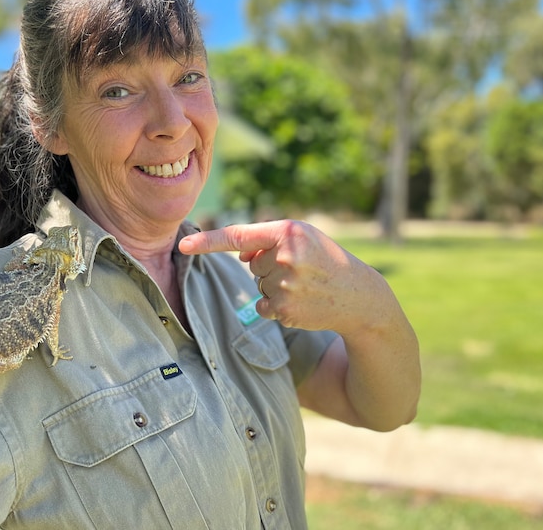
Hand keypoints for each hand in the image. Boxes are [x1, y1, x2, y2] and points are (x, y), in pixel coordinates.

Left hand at [179, 220, 388, 333]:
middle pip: (252, 265)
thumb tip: (239, 257)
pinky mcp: (285, 310)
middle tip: (302, 270)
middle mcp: (284, 257)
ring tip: (305, 286)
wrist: (360, 297)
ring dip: (275, 287)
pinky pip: (263, 306)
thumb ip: (268, 241)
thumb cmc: (327, 261)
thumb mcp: (304, 239)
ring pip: (258, 286)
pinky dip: (276, 306)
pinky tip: (301, 302)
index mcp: (288, 231)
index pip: (239, 236)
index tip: (183, 246)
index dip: (208, 242)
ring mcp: (285, 285)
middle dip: (270, 267)